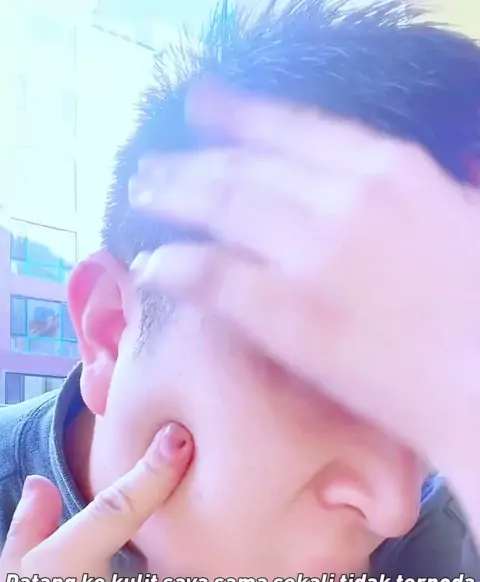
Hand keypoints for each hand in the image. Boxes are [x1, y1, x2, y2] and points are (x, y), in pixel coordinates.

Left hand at [129, 83, 479, 468]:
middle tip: (153, 168)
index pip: (294, 127)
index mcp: (390, 170)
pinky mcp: (288, 315)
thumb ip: (404, 197)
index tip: (201, 107)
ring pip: (220, 208)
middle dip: (189, 164)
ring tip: (142, 198)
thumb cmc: (478, 308)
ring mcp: (311, 254)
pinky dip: (174, 264)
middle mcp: (343, 197)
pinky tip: (152, 265)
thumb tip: (368, 187)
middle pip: (245, 166)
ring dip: (171, 199)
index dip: (238, 116)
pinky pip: (211, 276)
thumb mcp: (455, 221)